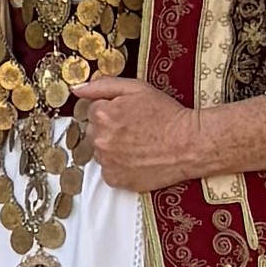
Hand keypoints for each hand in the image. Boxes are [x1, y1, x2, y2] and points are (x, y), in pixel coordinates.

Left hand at [72, 72, 208, 195]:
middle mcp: (100, 139)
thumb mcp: (136, 88)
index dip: (111, 110)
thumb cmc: (166, 114)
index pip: (93, 110)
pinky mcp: (116, 180)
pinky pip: (109, 171)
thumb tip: (76, 90)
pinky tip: (137, 159)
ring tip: (137, 145)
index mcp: (102, 114)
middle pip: (94, 131)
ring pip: (101, 152)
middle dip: (109, 129)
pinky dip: (119, 166)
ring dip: (112, 148)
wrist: (189, 144)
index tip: (129, 114)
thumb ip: (103, 86)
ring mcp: (107, 162)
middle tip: (134, 129)